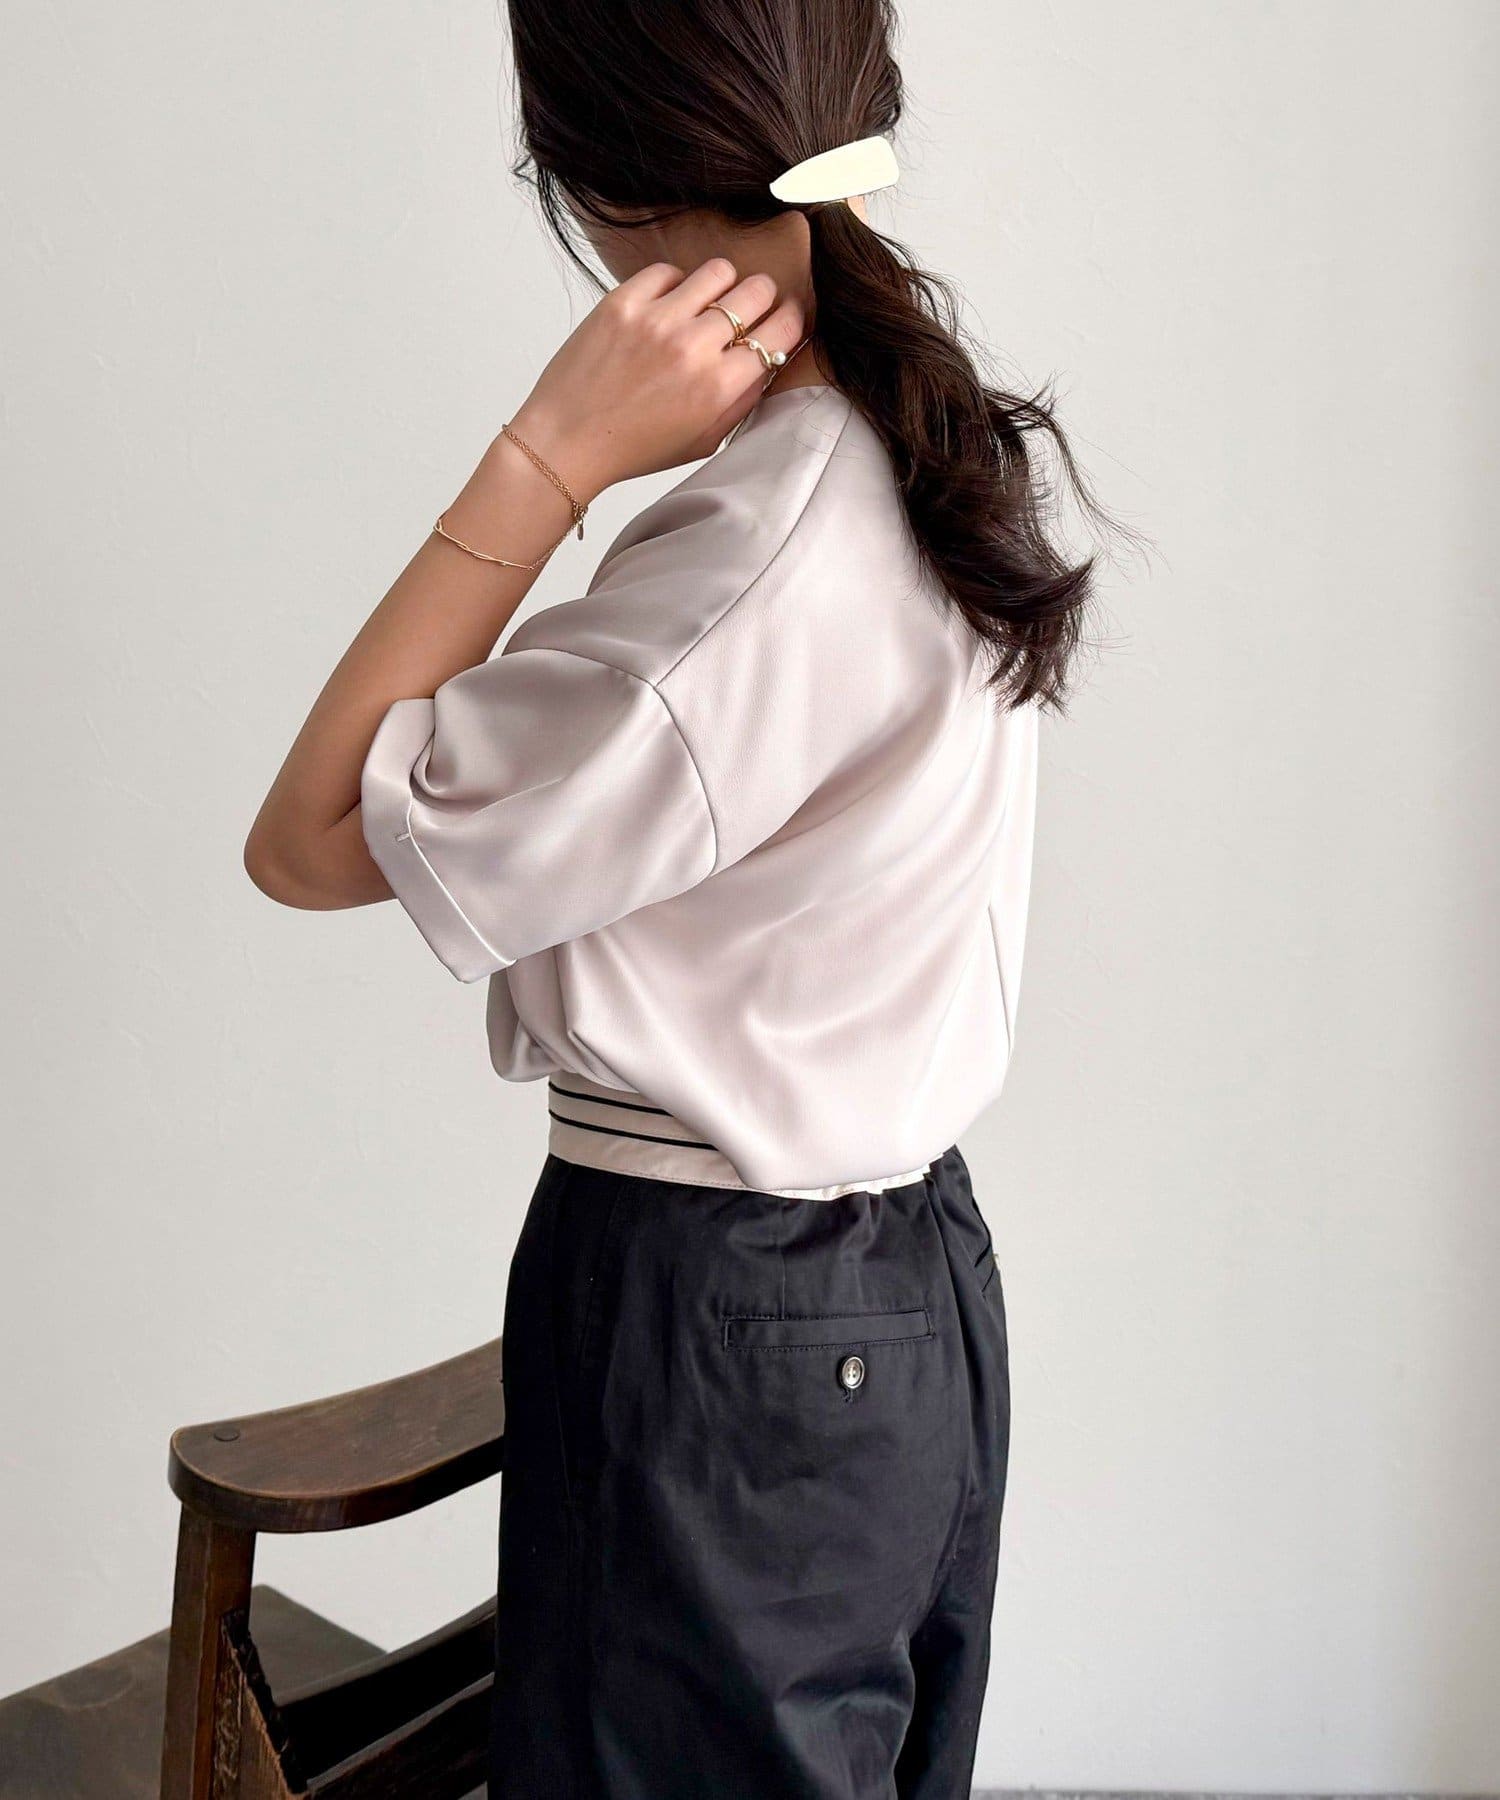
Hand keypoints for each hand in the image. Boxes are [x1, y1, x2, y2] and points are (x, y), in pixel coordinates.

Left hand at [503, 258, 805, 500]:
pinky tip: (666, 307)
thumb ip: (742, 400)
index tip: (786, 318)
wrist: (567, 442)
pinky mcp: (622, 303)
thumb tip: (769, 360)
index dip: (791, 320)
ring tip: (707, 303)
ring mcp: (657, 320)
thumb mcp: (703, 441)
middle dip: (761, 298)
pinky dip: (674, 285)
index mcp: (719, 388)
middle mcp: (693, 348)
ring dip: (721, 285)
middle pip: (757, 291)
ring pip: (719, 271)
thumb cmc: (634, 447)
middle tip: (750, 307)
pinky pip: (668, 271)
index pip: (781, 331)